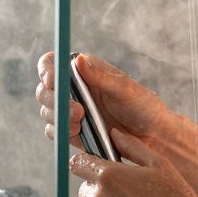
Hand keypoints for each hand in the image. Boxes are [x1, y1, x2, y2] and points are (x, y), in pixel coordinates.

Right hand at [34, 51, 172, 146]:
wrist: (153, 137)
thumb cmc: (143, 106)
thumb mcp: (125, 89)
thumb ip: (100, 77)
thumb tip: (79, 59)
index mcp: (84, 70)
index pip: (53, 63)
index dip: (47, 70)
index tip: (53, 81)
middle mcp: (73, 89)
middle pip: (44, 89)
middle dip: (53, 100)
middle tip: (77, 110)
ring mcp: (71, 110)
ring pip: (47, 111)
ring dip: (59, 117)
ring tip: (81, 123)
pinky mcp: (72, 131)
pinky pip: (56, 131)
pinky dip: (61, 132)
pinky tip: (78, 132)